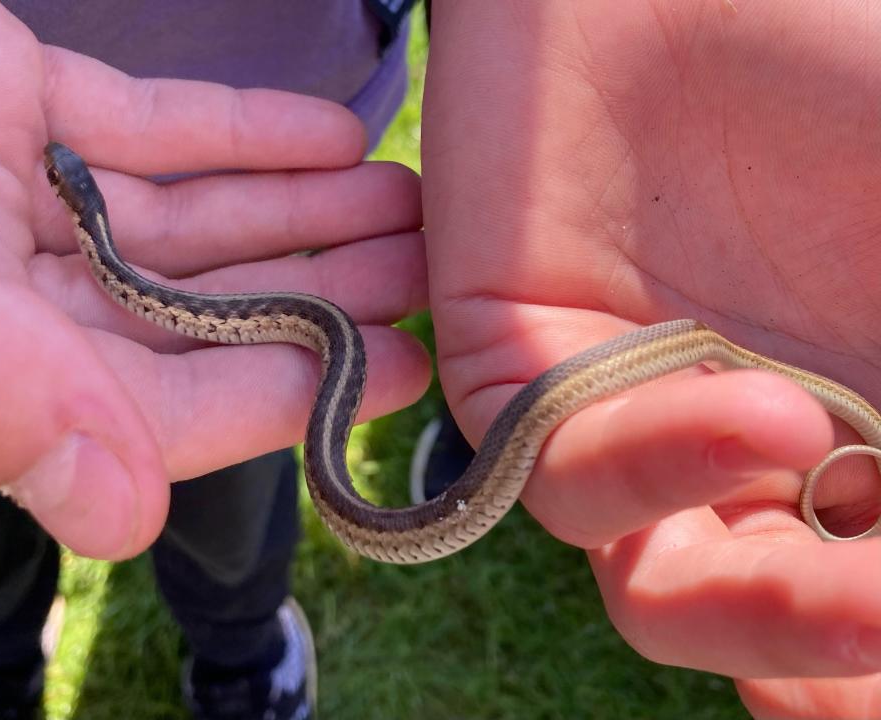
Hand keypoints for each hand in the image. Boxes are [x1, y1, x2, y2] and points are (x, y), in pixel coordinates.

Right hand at [0, 0, 429, 560]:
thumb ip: (4, 415)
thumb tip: (122, 517)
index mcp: (21, 375)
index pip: (205, 397)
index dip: (315, 384)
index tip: (413, 366)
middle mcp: (37, 299)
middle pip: (227, 303)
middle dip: (336, 284)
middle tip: (437, 267)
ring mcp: (34, 201)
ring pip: (207, 214)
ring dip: (311, 207)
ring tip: (407, 199)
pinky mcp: (18, 105)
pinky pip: (156, 125)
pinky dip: (244, 131)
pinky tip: (333, 139)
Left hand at [424, 1, 880, 715]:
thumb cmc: (841, 80)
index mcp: (845, 437)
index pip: (861, 592)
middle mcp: (729, 457)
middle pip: (766, 625)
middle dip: (839, 649)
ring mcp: (620, 426)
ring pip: (658, 590)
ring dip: (767, 608)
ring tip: (874, 586)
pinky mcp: (516, 377)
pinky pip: (557, 475)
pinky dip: (654, 464)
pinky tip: (759, 414)